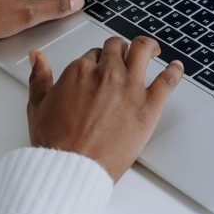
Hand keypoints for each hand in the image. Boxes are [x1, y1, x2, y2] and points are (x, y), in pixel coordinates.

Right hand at [26, 36, 183, 182]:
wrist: (71, 167)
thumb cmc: (55, 142)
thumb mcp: (38, 105)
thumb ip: (38, 76)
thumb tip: (37, 56)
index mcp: (79, 71)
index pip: (93, 54)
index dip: (97, 61)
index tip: (99, 68)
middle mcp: (106, 73)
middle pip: (117, 48)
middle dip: (119, 50)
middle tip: (123, 56)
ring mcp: (129, 87)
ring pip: (142, 51)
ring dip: (147, 47)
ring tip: (151, 49)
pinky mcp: (148, 106)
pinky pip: (168, 80)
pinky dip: (175, 71)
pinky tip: (177, 68)